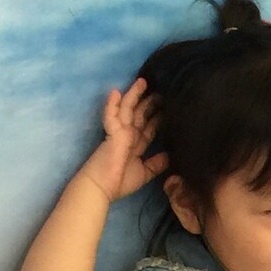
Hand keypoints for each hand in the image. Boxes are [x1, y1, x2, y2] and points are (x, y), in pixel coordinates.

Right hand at [78, 77, 168, 202]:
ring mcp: (119, 133)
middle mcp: (128, 136)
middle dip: (149, 102)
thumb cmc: (120, 183)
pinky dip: (113, 104)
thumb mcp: (144, 173)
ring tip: (143, 81)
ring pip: (128, 110)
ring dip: (134, 95)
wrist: (102, 189)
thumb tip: (169, 156)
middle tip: (160, 89)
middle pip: (139, 115)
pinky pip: (112, 116)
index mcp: (136, 145)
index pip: (148, 128)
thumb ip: (156, 164)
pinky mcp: (111, 133)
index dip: (157, 118)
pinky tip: (115, 92)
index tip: (167, 107)